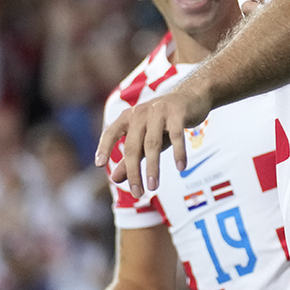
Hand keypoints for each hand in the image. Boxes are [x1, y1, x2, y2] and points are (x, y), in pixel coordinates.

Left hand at [94, 87, 208, 197]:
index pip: (111, 133)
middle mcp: (140, 113)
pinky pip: (177, 135)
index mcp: (128, 117)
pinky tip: (181, 168)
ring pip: (152, 144)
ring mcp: (158, 111)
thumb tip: (114, 179)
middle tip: (138, 193)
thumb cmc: (163, 122)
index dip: (104, 147)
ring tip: (153, 187)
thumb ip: (130, 157)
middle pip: (133, 146)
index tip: (99, 165)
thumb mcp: (145, 139)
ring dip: (152, 167)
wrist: (191, 96)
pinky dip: (178, 152)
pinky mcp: (177, 112)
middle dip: (134, 172)